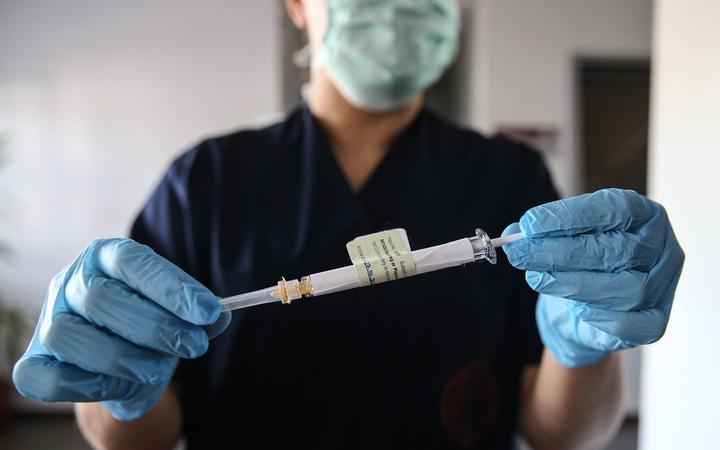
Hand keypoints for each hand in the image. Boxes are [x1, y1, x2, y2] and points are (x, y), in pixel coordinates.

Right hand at [13, 239, 230, 419]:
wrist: (119, 365)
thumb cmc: (149, 329)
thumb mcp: (178, 316)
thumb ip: (198, 315)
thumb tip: (221, 315)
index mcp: (105, 256)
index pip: (133, 262)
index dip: (171, 287)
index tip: (209, 312)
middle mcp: (71, 281)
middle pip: (102, 297)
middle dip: (155, 326)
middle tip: (193, 345)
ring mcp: (48, 320)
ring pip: (70, 335)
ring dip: (123, 357)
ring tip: (158, 369)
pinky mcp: (35, 362)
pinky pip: (44, 376)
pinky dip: (82, 385)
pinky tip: (115, 385)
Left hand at [502, 189, 683, 367]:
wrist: (583, 309)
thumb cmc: (579, 263)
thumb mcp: (560, 238)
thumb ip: (539, 234)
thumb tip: (514, 232)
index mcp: (644, 214)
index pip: (614, 208)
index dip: (569, 216)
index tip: (530, 224)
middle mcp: (662, 247)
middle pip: (616, 250)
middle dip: (560, 252)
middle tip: (522, 253)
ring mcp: (663, 286)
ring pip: (627, 287)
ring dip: (574, 284)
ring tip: (537, 279)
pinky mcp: (655, 322)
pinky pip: (635, 323)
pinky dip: (603, 316)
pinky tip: (574, 307)